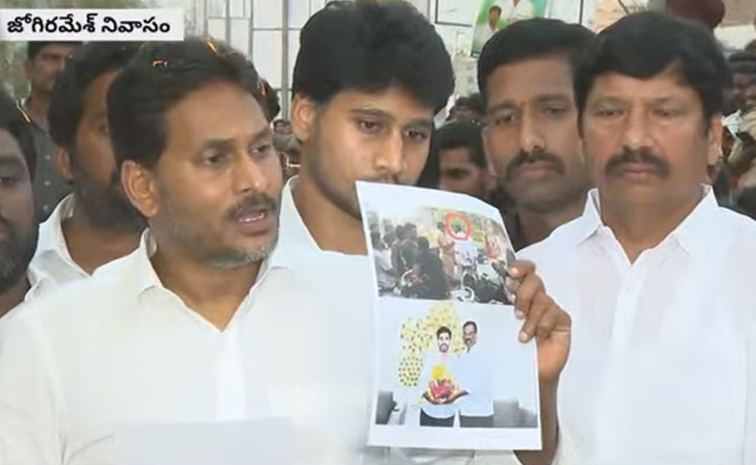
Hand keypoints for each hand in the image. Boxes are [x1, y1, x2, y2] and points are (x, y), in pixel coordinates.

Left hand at [508, 260, 570, 384]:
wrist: (529, 373)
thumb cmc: (511, 348)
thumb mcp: (499, 325)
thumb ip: (496, 308)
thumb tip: (479, 294)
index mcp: (518, 294)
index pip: (523, 271)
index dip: (520, 267)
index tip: (510, 273)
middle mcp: (535, 298)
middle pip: (534, 281)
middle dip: (524, 294)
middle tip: (516, 313)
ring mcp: (549, 308)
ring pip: (543, 299)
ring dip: (531, 318)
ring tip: (522, 336)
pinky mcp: (562, 320)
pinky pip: (554, 314)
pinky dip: (544, 326)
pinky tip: (537, 339)